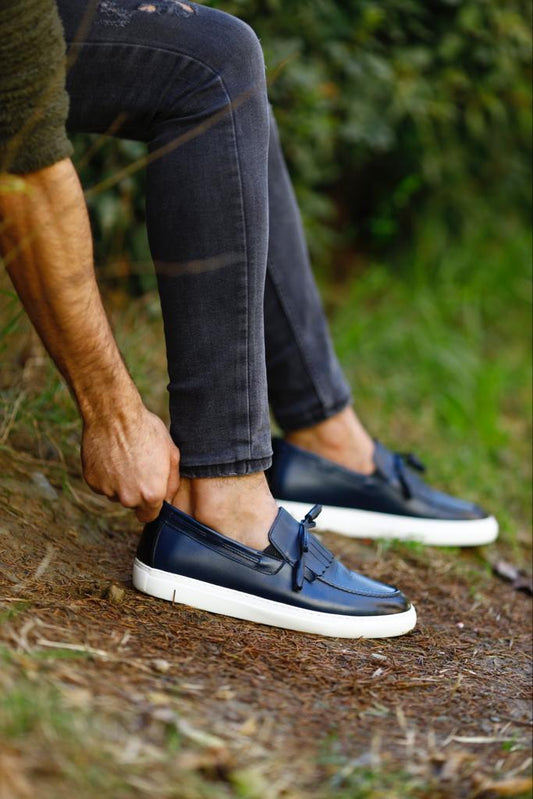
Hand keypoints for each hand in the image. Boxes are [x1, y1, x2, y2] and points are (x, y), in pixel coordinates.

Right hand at [81, 405, 179, 522]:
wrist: (113, 414)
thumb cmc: (146, 430)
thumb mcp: (171, 454)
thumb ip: (172, 483)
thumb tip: (168, 499)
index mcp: (152, 495)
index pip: (150, 516)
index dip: (151, 503)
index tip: (149, 489)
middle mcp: (129, 498)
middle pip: (133, 504)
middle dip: (136, 491)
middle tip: (137, 465)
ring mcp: (108, 491)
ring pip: (116, 494)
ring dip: (120, 482)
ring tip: (123, 457)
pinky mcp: (92, 482)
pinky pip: (101, 484)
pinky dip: (105, 475)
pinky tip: (110, 456)